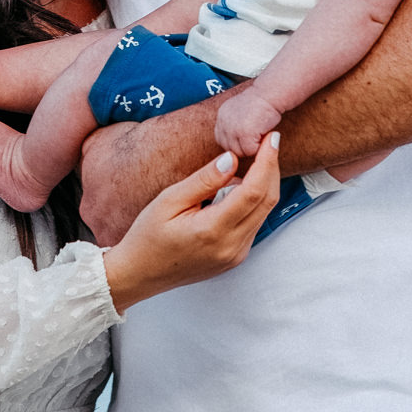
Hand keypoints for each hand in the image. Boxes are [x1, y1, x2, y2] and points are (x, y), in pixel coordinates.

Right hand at [102, 133, 280, 310]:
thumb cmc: (148, 235)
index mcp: (213, 231)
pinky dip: (253, 202)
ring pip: (264, 213)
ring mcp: (236, 256)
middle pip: (267, 201)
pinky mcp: (236, 258)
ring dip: (263, 184)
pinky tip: (236, 188)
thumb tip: (232, 159)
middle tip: (268, 142)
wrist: (140, 274)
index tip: (271, 138)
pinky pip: (254, 224)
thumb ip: (204, 180)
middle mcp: (231, 247)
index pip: (253, 191)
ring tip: (249, 162)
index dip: (266, 162)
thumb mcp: (169, 200)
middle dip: (271, 169)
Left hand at [213, 86, 281, 156]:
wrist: (270, 93)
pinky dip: (259, 147)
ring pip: (240, 152)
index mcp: (221, 116)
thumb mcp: (240, 111)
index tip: (248, 136)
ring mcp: (232, 128)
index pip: (221, 139)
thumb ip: (233, 124)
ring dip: (252, 148)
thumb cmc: (261, 103)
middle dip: (243, 146)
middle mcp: (223, 122)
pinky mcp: (244, 133)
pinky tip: (264, 134)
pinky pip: (250, 151)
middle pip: (229, 148)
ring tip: (261, 134)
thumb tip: (235, 141)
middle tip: (256, 136)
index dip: (235, 142)